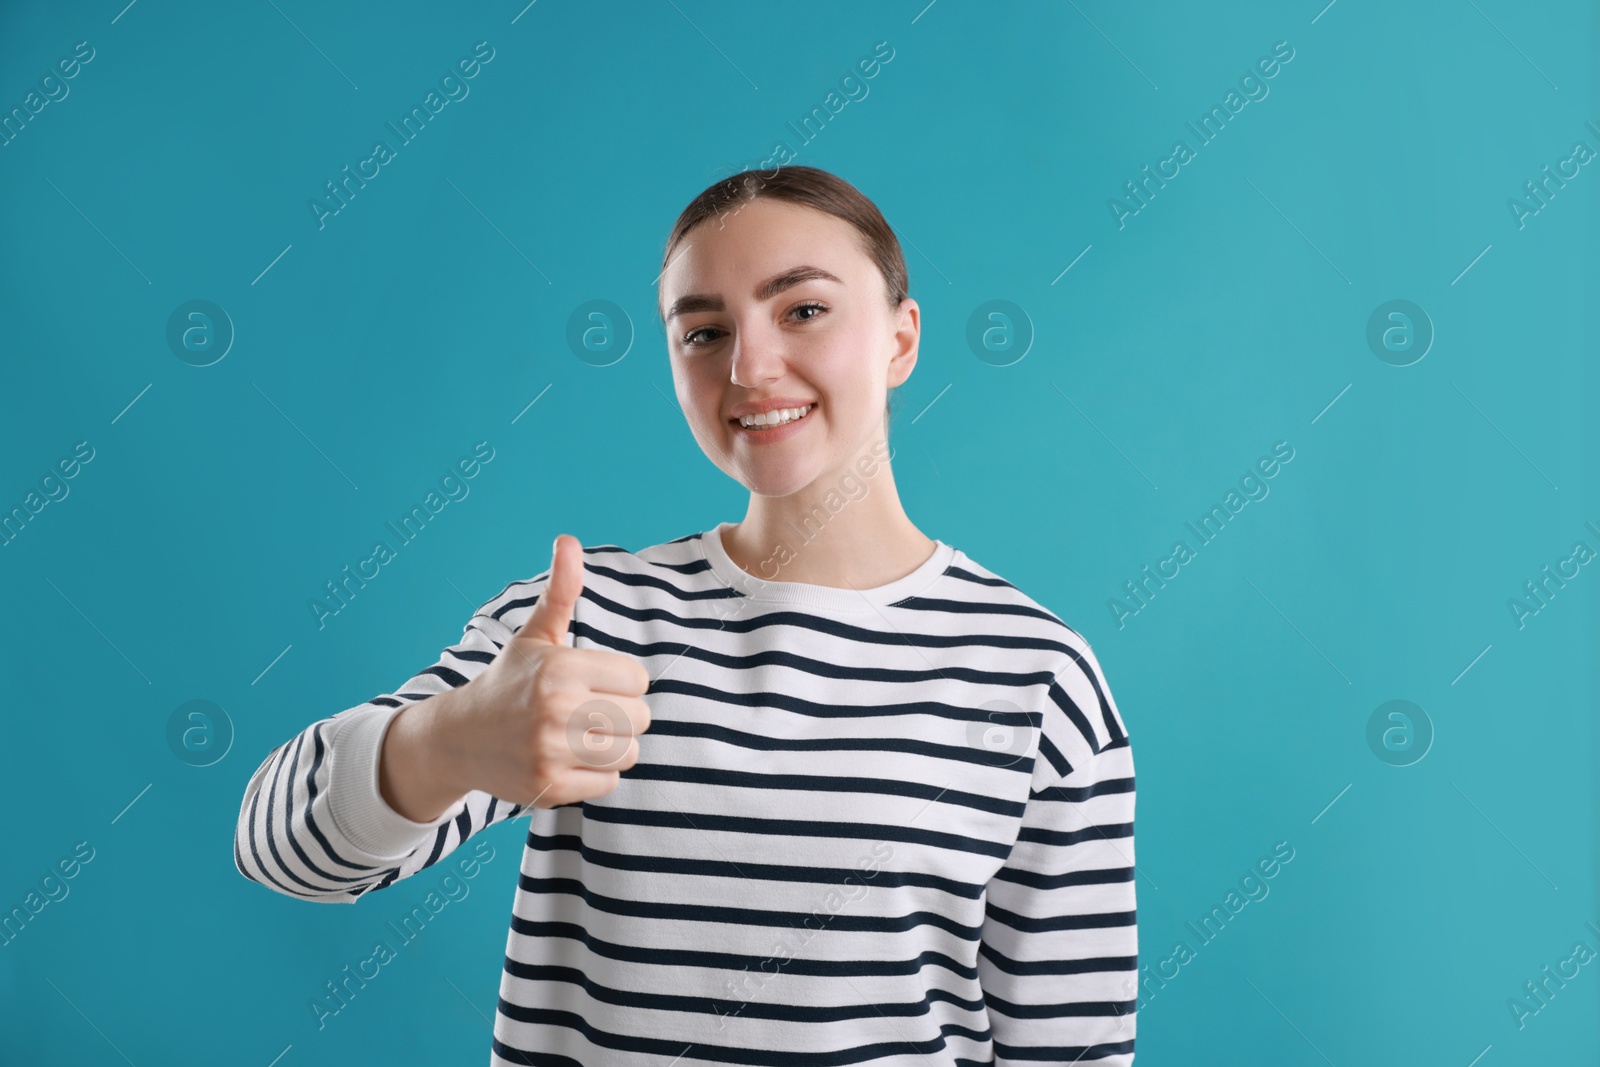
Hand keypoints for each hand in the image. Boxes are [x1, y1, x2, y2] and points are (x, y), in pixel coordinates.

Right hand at [450, 533, 652, 807]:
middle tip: (590, 712)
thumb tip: (568, 541)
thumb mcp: (536, 636)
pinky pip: (609, 783)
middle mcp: (556, 709)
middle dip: (622, 715)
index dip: (622, 682)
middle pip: (640, 718)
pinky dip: (597, 775)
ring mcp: (551, 751)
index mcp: (560, 668)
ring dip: (614, 747)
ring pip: (629, 752)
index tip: (597, 684)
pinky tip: (570, 760)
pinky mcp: (549, 787)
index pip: (638, 680)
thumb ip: (562, 592)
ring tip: (584, 736)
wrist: (458, 738)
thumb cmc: (509, 682)